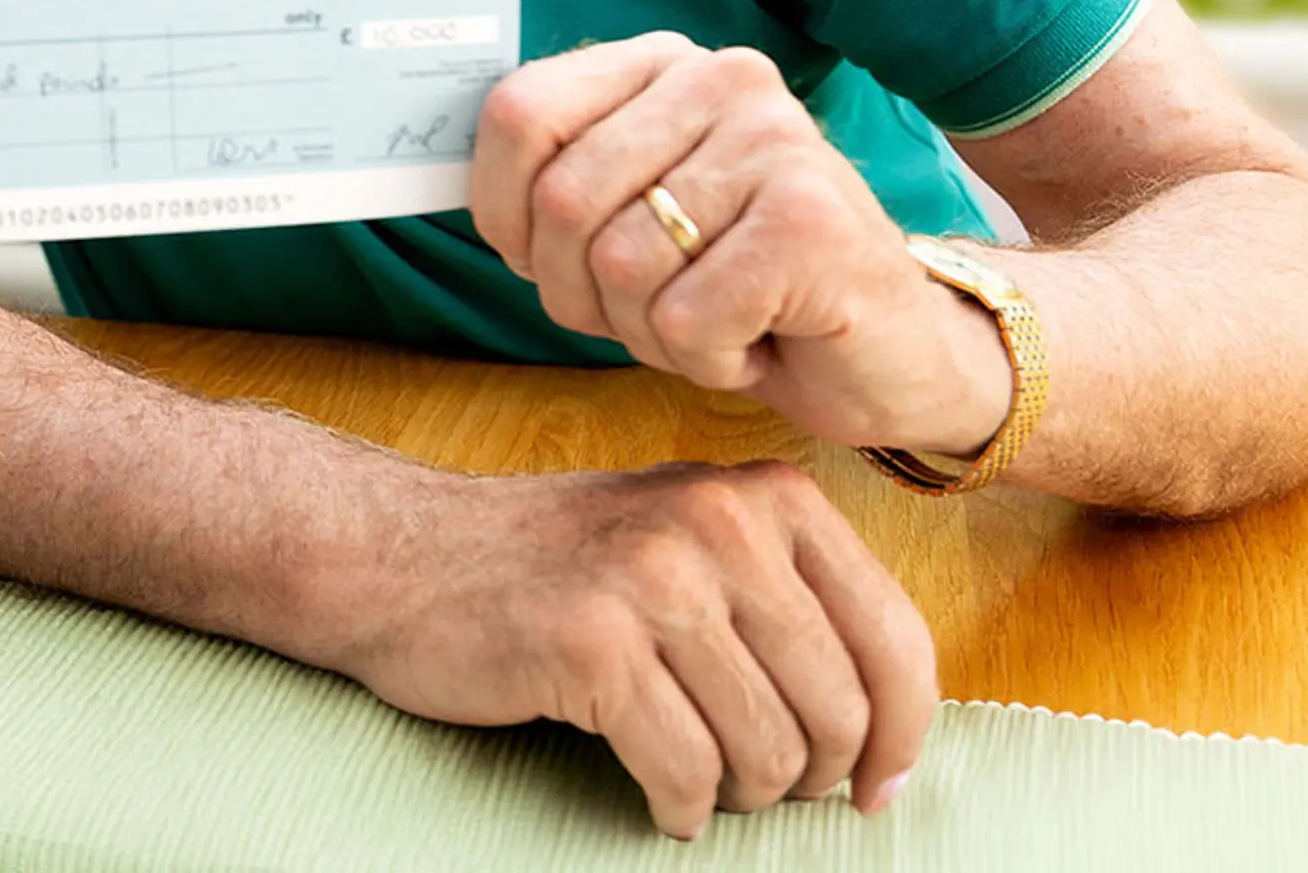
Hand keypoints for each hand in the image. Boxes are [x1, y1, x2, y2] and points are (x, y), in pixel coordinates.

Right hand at [328, 462, 934, 837]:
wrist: (403, 555)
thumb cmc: (555, 564)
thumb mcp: (690, 538)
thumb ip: (788, 597)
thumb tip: (887, 718)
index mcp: (766, 496)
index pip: (893, 637)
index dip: (904, 734)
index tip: (878, 786)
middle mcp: (721, 524)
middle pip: (838, 711)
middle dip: (811, 777)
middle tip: (767, 790)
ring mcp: (654, 580)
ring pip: (766, 752)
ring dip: (740, 797)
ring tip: (703, 785)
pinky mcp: (591, 645)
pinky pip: (684, 772)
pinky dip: (680, 810)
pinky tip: (661, 802)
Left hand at [471, 35, 1010, 456]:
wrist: (894, 354)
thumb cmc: (742, 292)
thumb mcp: (629, 220)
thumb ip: (551, 183)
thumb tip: (419, 167)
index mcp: (661, 64)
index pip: (518, 113)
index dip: (500, 211)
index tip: (536, 261)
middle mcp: (721, 78)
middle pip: (560, 201)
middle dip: (580, 294)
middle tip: (650, 314)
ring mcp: (775, 141)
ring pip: (621, 268)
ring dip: (651, 334)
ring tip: (716, 323)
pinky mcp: (812, 220)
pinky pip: (686, 320)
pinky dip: (708, 361)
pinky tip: (760, 342)